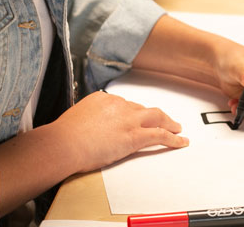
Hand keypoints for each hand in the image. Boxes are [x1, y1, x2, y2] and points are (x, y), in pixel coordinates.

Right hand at [53, 91, 188, 172]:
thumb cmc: (63, 137)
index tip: (133, 120)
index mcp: (102, 99)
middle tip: (164, 120)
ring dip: (169, 122)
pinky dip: (173, 139)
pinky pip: (160, 135)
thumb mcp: (74, 119)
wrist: (63, 144)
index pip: (123, 104)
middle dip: (154, 115)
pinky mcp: (135, 136)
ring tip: (177, 128)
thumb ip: (86, 119)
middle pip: (142, 108)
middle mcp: (118, 105)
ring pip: (156, 117)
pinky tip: (181, 141)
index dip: (131, 114)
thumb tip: (87, 126)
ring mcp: (128, 120)